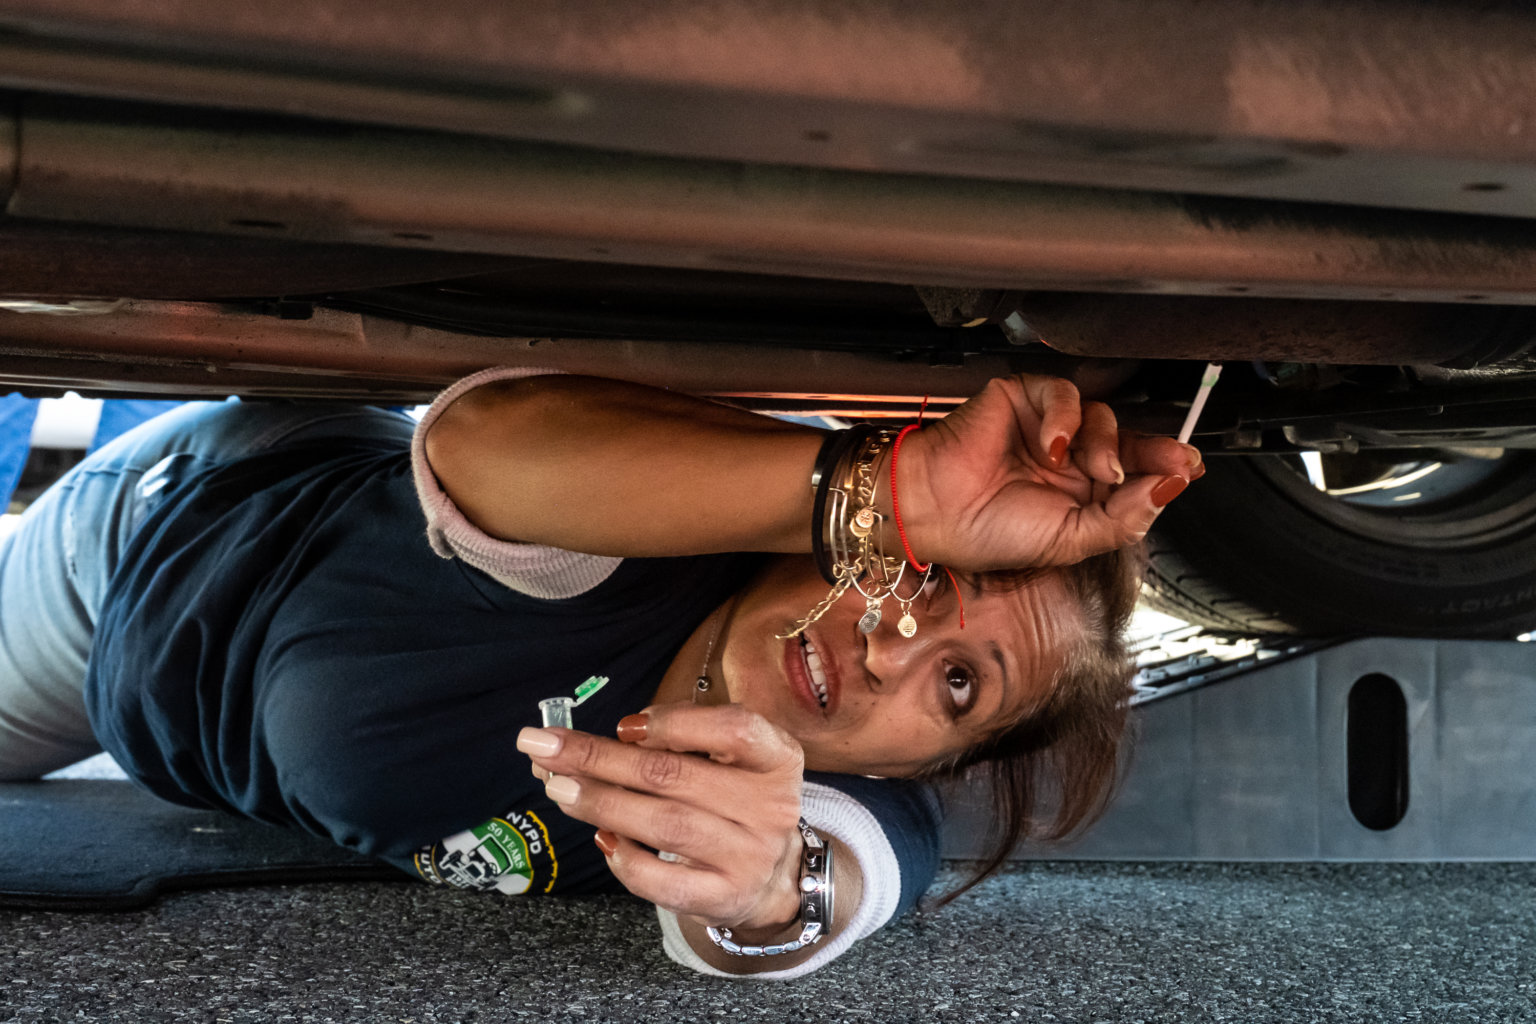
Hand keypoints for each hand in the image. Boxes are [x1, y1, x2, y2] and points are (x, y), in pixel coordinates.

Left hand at [517, 704, 805, 933]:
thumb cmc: (735, 801)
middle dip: (601, 758)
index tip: (623, 725)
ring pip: (665, 825)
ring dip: (602, 803)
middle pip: (676, 776)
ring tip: (558, 788)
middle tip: (544, 746)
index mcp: (775, 759)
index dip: (675, 723)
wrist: (773, 877)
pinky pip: (664, 881)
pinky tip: (601, 837)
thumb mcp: (728, 758)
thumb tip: (602, 737)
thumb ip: (679, 738)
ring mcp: (749, 856)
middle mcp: (770, 806)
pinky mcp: (723, 897)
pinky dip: (625, 859)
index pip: (734, 729)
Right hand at [894, 374, 1201, 569]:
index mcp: (1082, 493)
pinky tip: (1053, 445)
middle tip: (1174, 462)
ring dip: (1105, 442)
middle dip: (1153, 450)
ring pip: (1102, 415)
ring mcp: (1048, 429)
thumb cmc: (989, 532)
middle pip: (1128, 439)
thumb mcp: (1070, 541)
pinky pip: (1065, 395)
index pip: (1135, 473)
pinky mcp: (1023, 401)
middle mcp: (1069, 459)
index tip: (1188, 471)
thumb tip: (1168, 490)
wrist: (935, 513)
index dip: (1164, 468)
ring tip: (1091, 469)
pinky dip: (1067, 418)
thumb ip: (1121, 519)